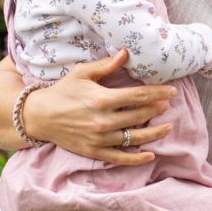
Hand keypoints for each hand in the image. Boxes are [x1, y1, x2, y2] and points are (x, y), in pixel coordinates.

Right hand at [21, 50, 175, 164]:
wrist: (38, 116)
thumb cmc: (62, 91)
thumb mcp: (82, 74)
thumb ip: (106, 65)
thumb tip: (126, 52)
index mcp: (102, 99)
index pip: (138, 96)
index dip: (158, 93)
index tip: (173, 91)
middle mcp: (103, 121)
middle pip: (139, 116)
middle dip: (157, 109)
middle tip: (169, 105)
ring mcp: (99, 138)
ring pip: (134, 137)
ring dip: (154, 133)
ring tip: (168, 127)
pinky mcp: (94, 151)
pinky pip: (120, 157)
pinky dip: (137, 158)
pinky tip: (151, 154)